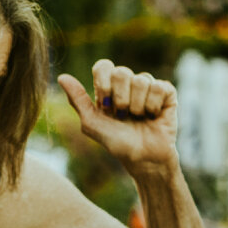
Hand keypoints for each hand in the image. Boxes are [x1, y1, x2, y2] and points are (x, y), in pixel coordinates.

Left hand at [56, 61, 183, 177]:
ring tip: (140, 119)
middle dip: (121, 100)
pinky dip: (153, 106)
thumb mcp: (93, 125)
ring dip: (138, 107)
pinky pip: (158, 87)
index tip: (106, 106)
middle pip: (121, 72)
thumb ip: (78, 101)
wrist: (145, 160)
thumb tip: (61, 77)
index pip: (103, 66)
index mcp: (109, 87)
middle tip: (124, 116)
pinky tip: (153, 116)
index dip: (104, 84)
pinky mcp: (166, 92)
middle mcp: (128, 83)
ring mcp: (147, 86)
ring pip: (140, 80)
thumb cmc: (119, 145)